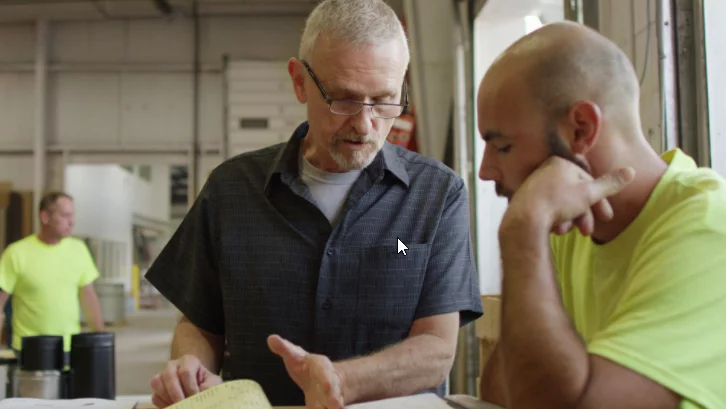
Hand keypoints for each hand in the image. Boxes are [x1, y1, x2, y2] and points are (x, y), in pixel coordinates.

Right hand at [149, 355, 221, 407]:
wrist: (199, 387)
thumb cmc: (206, 383)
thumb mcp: (213, 382)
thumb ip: (210, 385)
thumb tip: (201, 391)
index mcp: (188, 361)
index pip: (186, 372)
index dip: (190, 387)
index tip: (195, 397)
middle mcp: (173, 365)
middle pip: (169, 376)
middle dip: (176, 393)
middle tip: (184, 404)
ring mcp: (162, 376)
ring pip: (157, 383)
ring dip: (168, 397)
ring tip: (179, 405)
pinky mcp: (157, 389)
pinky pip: (155, 396)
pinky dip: (163, 404)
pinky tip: (173, 406)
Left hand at [268, 335, 344, 408]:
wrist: (322, 378)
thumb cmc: (306, 366)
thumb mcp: (295, 355)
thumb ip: (284, 348)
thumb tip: (271, 338)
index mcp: (322, 368)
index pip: (324, 372)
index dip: (326, 378)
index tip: (327, 385)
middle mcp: (330, 384)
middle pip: (333, 391)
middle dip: (334, 398)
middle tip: (336, 405)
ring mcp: (329, 398)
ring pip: (334, 404)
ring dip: (334, 407)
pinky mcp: (325, 408)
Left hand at [505, 156, 635, 235]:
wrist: (523, 219)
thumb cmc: (557, 202)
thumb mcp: (589, 193)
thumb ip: (610, 184)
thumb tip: (631, 171)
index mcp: (561, 162)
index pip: (588, 181)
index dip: (600, 200)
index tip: (606, 217)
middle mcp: (546, 170)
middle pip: (574, 193)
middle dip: (584, 214)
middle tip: (588, 232)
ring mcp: (535, 184)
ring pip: (561, 202)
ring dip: (569, 219)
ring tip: (568, 232)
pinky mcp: (526, 198)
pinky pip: (547, 207)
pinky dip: (554, 218)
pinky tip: (555, 230)